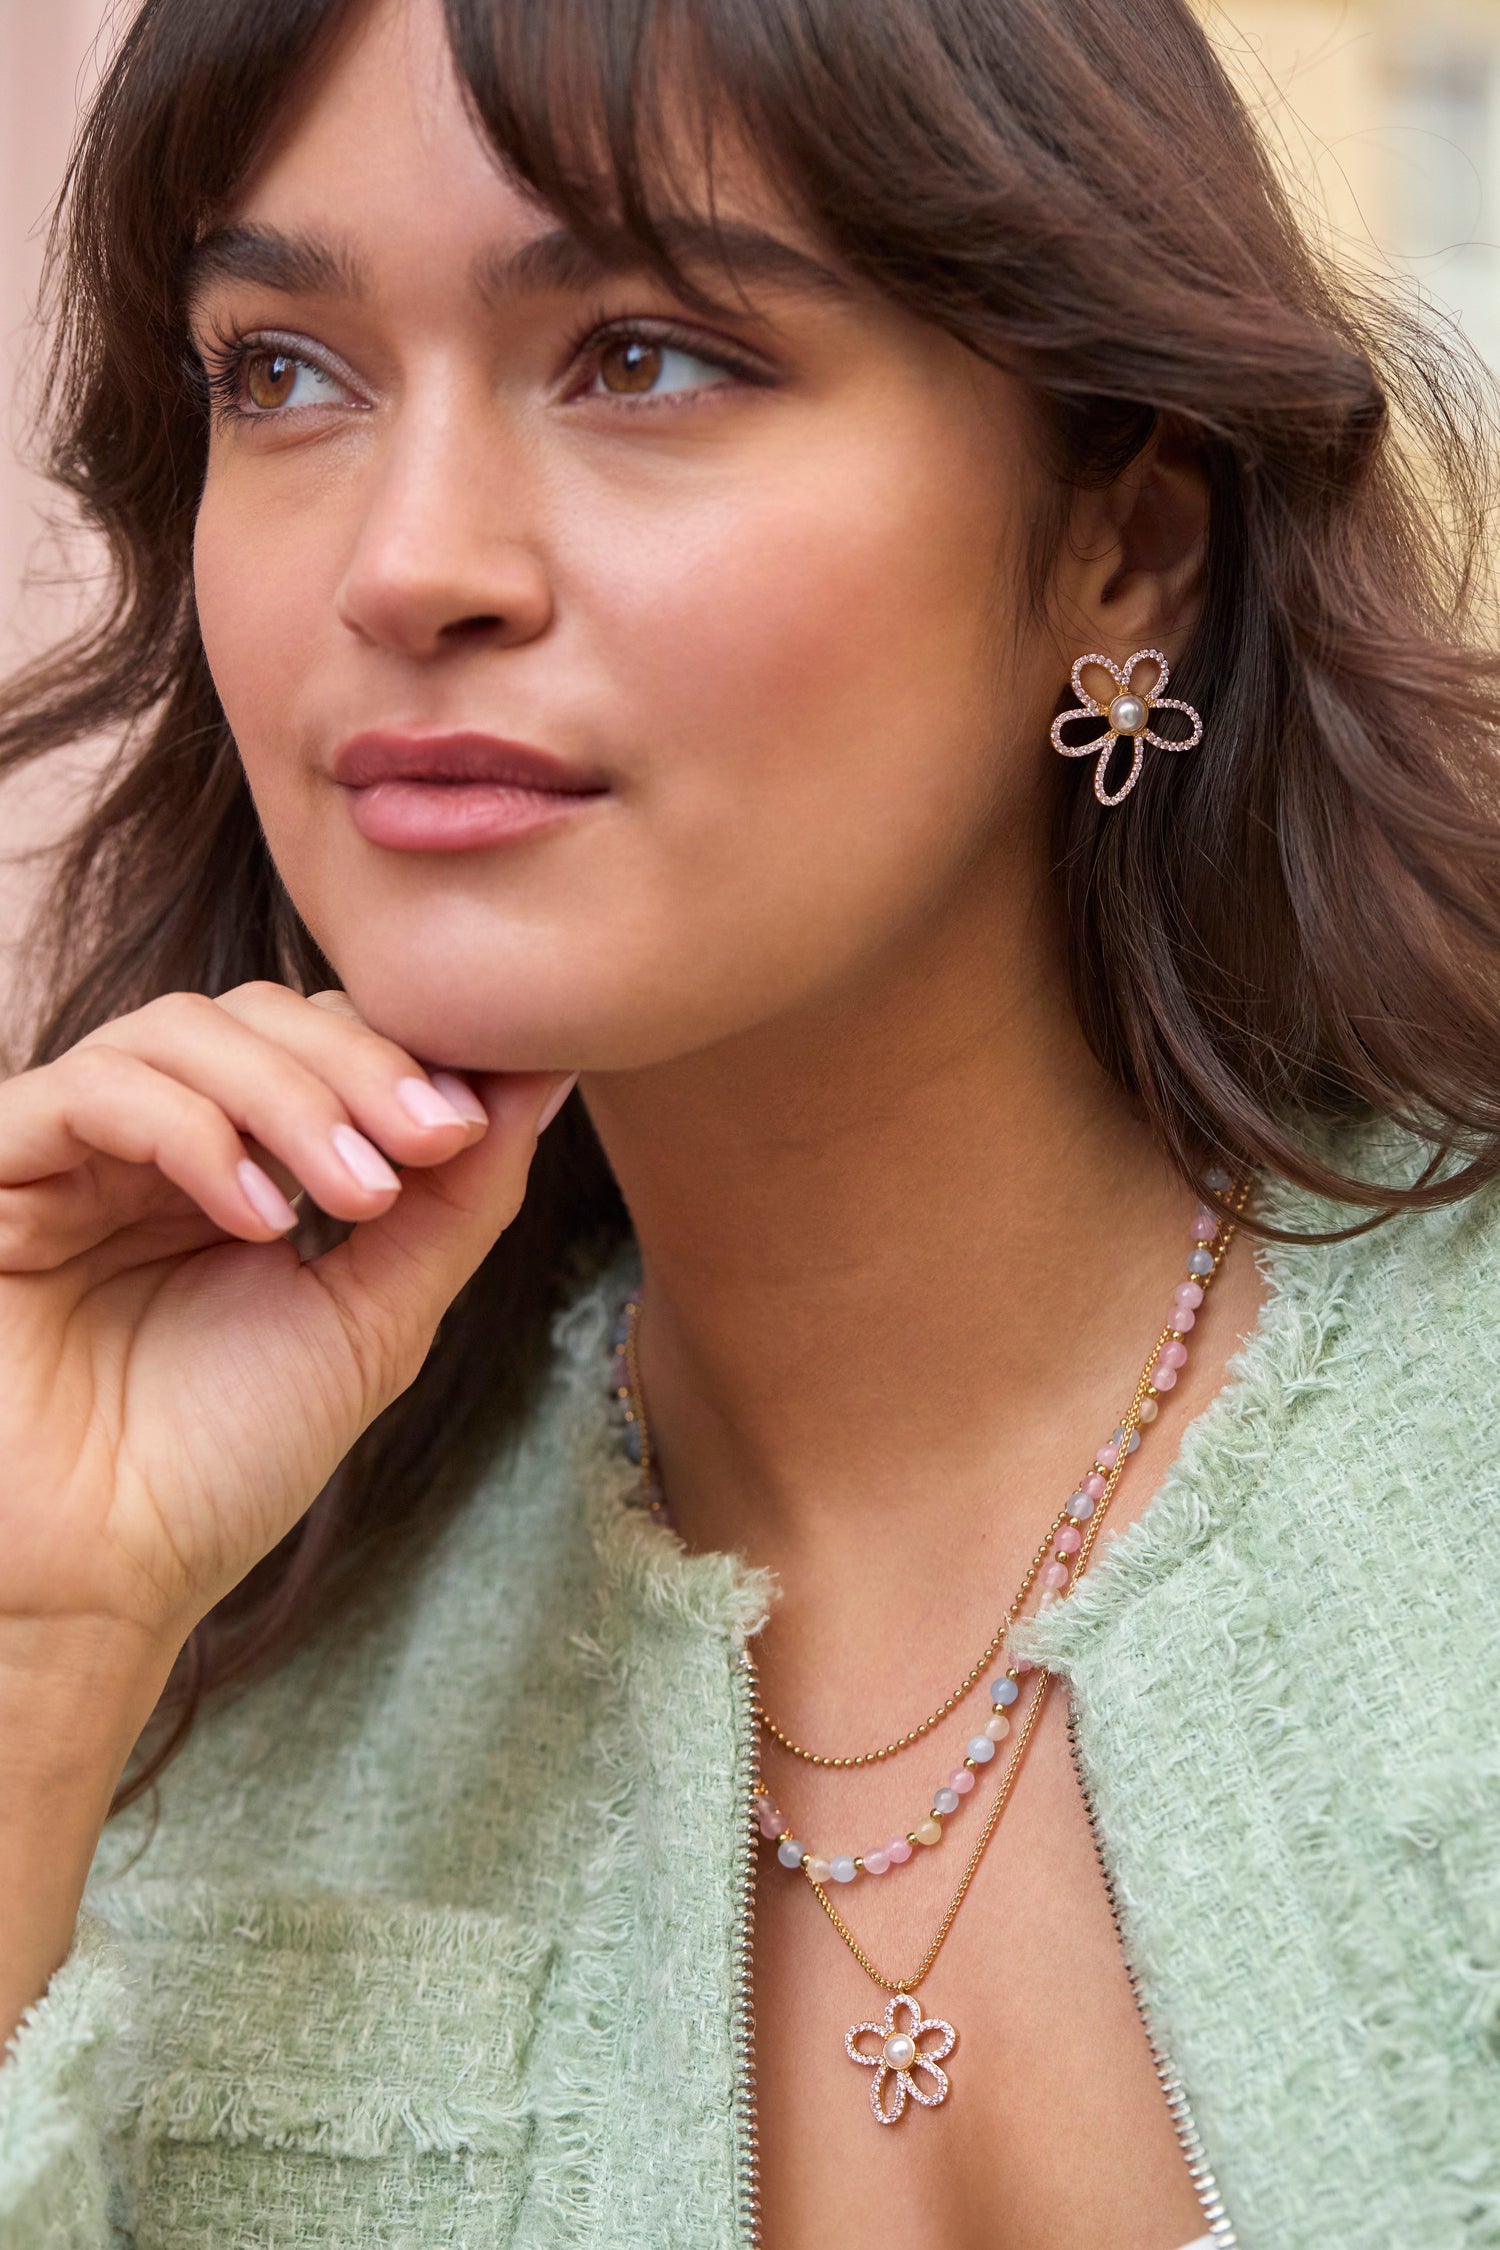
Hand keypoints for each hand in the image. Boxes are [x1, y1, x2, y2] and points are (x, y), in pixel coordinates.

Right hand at [0, 982, 572, 1660]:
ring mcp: (68, 1155)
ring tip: (358, 1197)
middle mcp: (147, 1143)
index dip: (399, 1057)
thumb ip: (455, 1201)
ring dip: (291, 1095)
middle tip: (429, 1143)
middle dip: (359, 1066)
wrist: (99, 1586)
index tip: (473, 1123)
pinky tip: (259, 1220)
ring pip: (180, 1031)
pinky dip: (191, 1134)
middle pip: (257, 1013)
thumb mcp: (373, 1320)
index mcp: (232, 1165)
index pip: (318, 1038)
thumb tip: (538, 1077)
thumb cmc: (223, 1469)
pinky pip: (90, 1091)